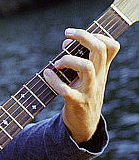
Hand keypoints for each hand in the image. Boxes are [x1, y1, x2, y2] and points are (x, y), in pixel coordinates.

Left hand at [43, 28, 118, 143]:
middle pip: (99, 49)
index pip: (112, 46)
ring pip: (87, 67)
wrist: (84, 124)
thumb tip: (67, 42)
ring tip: (58, 63)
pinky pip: (66, 90)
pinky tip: (46, 74)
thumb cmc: (82, 94)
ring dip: (69, 59)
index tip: (77, 35)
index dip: (98, 35)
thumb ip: (81, 58)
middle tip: (67, 34)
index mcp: (102, 70)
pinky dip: (54, 80)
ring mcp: (88, 90)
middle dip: (83, 36)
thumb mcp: (88, 76)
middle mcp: (98, 78)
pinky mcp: (76, 103)